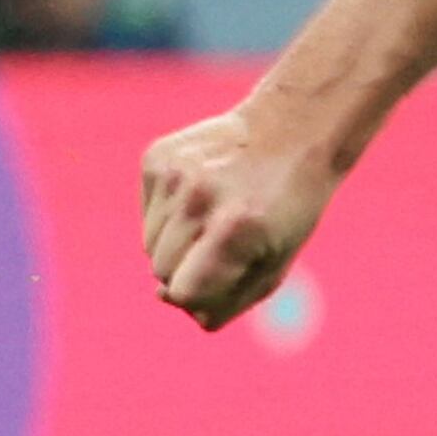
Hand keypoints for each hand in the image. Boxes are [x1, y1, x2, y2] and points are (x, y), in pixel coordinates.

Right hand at [140, 107, 336, 330]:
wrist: (290, 130)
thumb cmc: (289, 206)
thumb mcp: (278, 259)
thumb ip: (230, 295)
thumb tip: (174, 305)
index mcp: (237, 229)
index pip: (184, 293)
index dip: (199, 296)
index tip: (219, 280)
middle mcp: (200, 199)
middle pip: (161, 271)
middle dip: (188, 270)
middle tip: (224, 244)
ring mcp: (174, 175)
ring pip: (148, 244)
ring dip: (177, 243)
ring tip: (215, 216)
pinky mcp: (155, 158)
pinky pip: (146, 214)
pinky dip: (168, 215)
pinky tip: (201, 193)